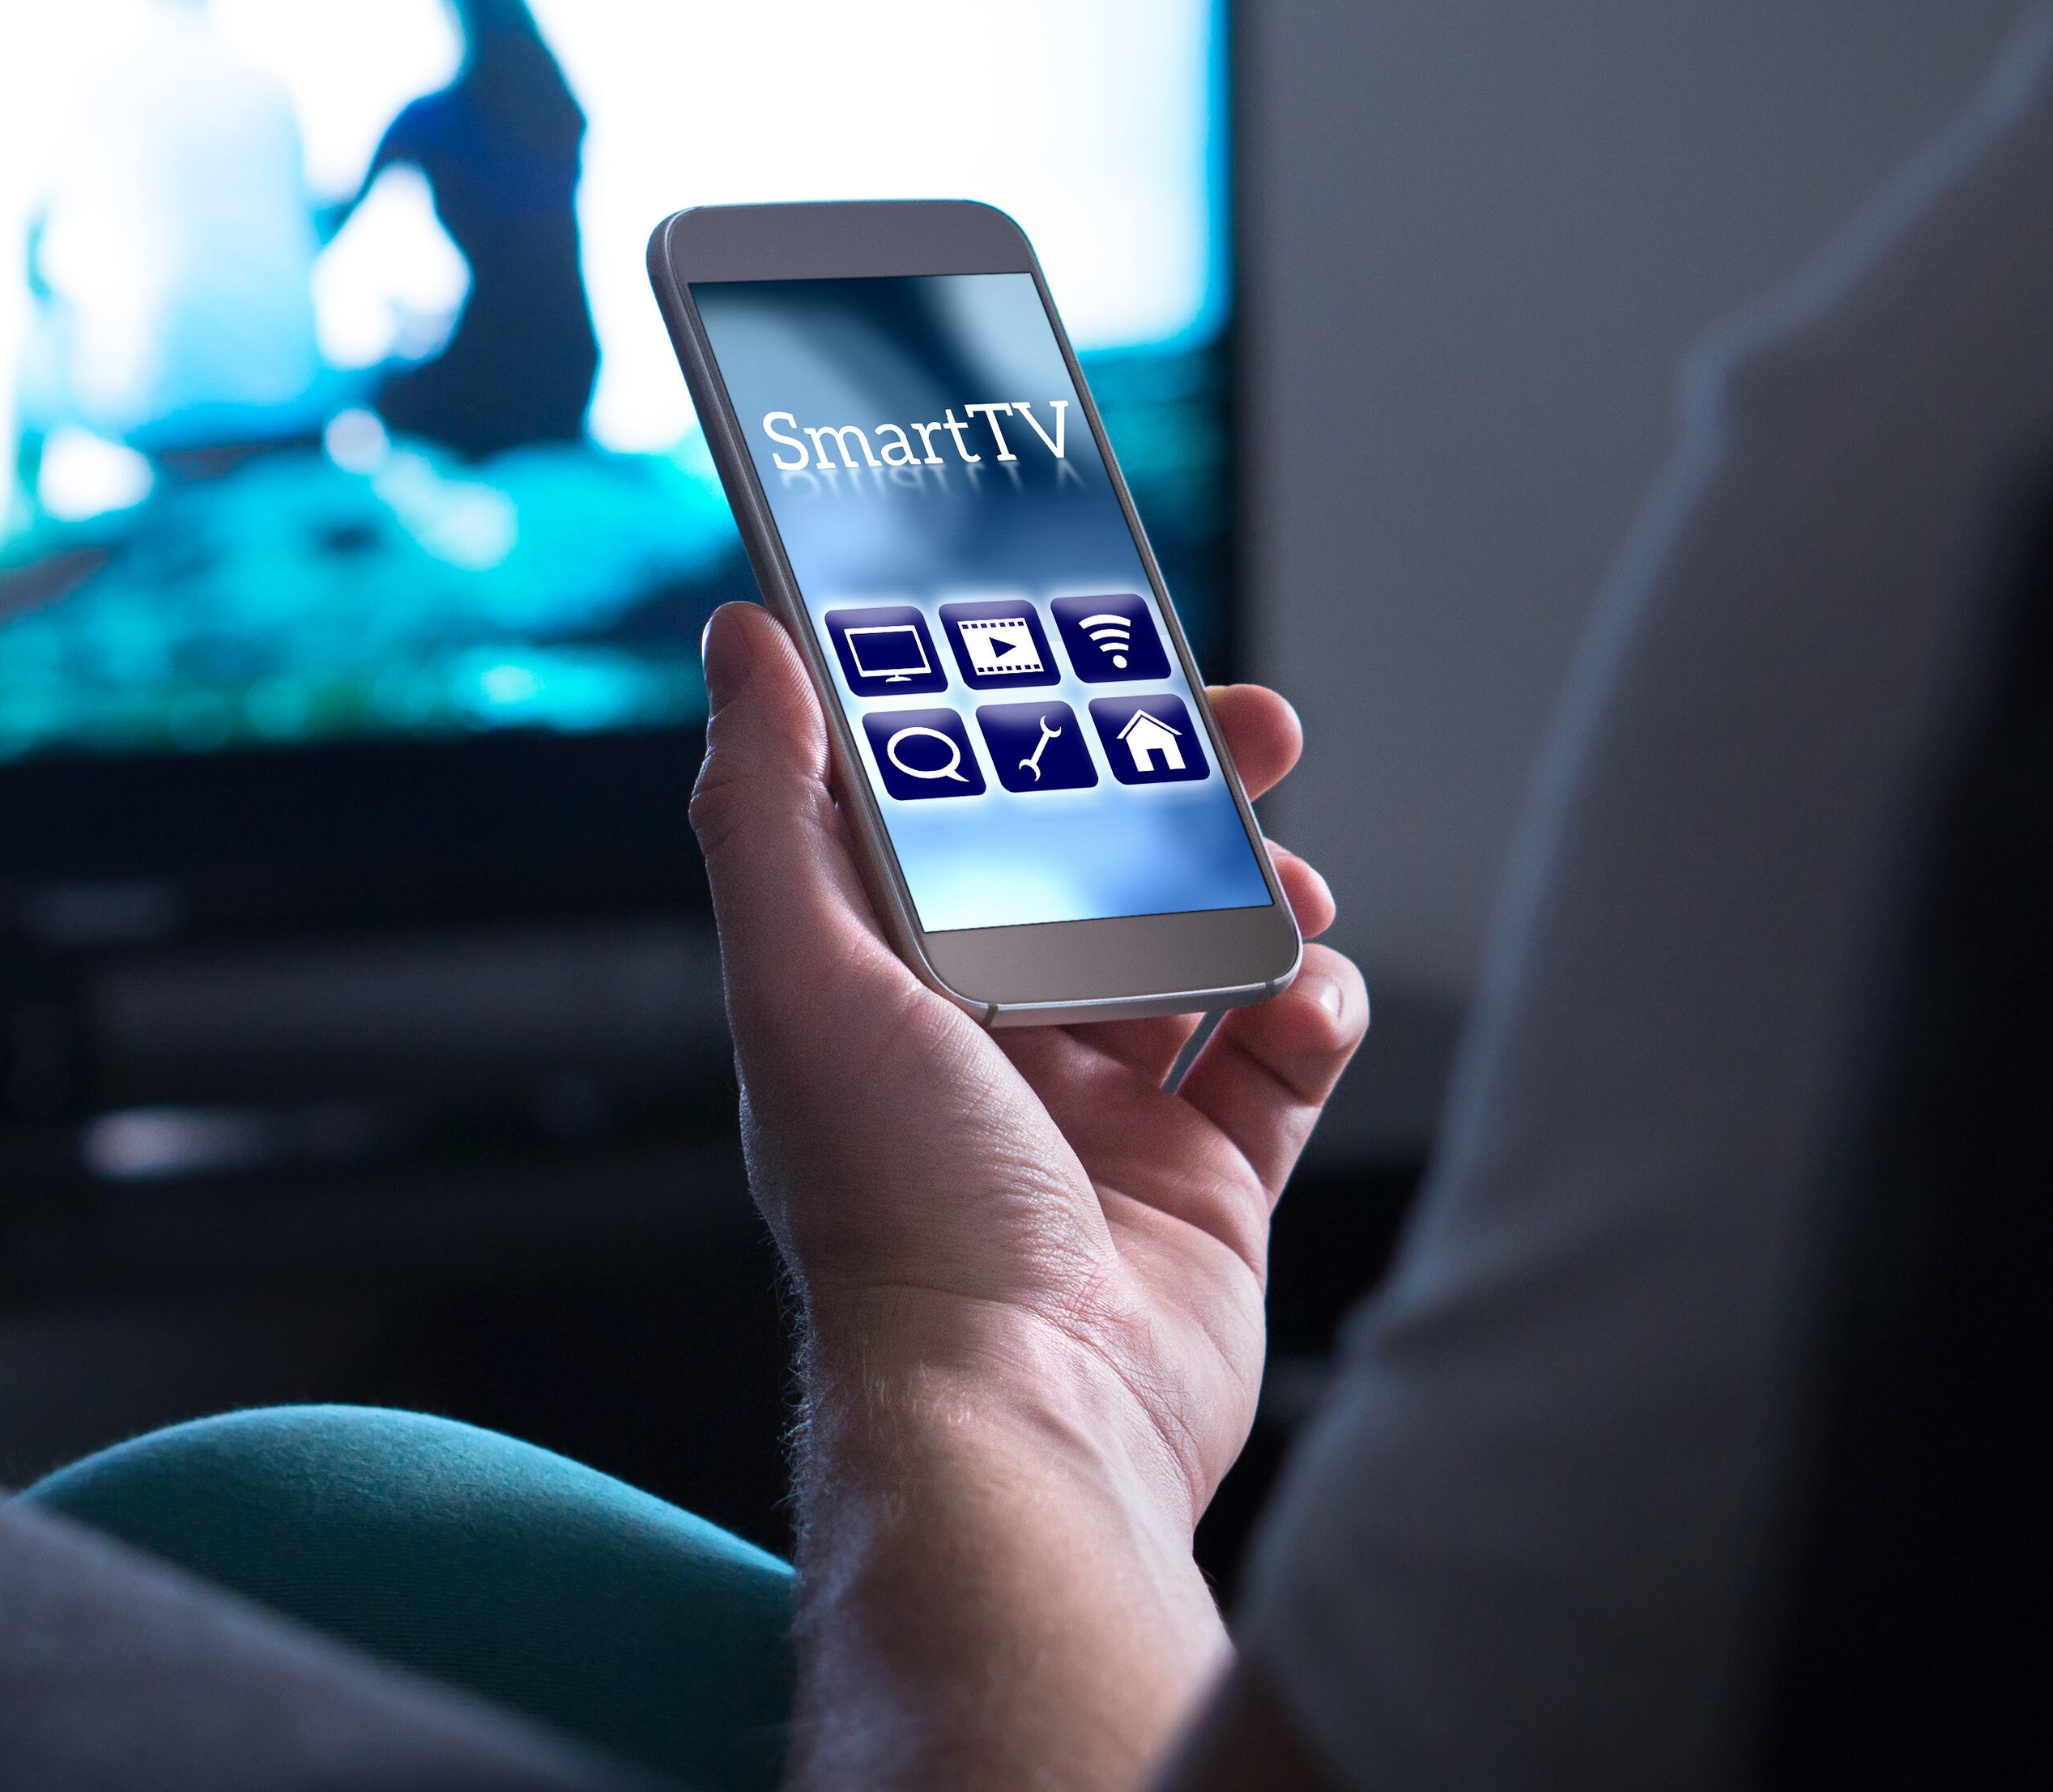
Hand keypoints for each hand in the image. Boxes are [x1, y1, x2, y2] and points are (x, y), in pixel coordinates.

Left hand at [690, 599, 1364, 1510]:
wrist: (1029, 1415)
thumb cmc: (897, 1212)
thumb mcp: (803, 974)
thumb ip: (769, 800)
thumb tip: (743, 638)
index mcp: (883, 982)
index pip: (949, 809)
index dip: (1012, 718)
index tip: (1079, 638)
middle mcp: (989, 1041)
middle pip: (1095, 861)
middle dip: (1175, 783)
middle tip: (1250, 726)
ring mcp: (1103, 1112)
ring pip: (1201, 944)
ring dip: (1254, 886)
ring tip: (1281, 876)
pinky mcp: (1207, 1181)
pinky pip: (1280, 1055)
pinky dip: (1309, 1006)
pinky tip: (1300, 1000)